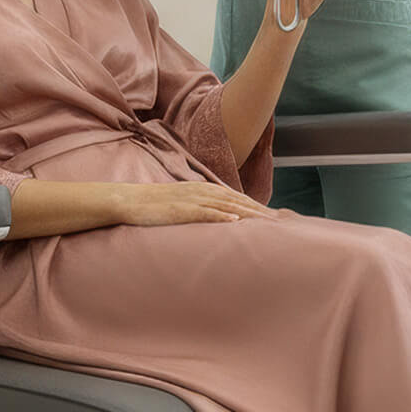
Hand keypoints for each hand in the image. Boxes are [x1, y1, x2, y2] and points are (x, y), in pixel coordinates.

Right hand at [112, 181, 278, 226]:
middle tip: (282, 221)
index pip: (236, 198)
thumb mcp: (182, 205)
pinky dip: (221, 215)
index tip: (274, 217)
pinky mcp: (180, 209)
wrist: (128, 201)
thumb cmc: (154, 206)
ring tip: (268, 222)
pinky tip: (235, 220)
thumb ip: (200, 209)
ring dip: (249, 213)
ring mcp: (191, 199)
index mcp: (203, 190)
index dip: (257, 206)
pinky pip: (204, 212)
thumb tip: (217, 221)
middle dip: (260, 210)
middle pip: (237, 200)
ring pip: (227, 205)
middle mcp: (201, 191)